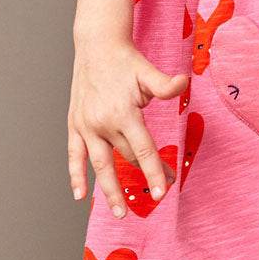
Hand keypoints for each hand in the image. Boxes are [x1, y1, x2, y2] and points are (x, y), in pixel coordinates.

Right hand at [67, 36, 188, 217]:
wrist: (97, 46)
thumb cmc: (126, 61)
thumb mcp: (147, 72)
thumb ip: (165, 85)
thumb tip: (184, 82)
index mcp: (123, 113)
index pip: (143, 150)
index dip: (155, 171)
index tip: (164, 191)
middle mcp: (103, 123)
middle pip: (127, 158)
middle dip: (146, 175)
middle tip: (163, 191)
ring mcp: (87, 126)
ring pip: (100, 165)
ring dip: (110, 191)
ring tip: (121, 213)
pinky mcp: (75, 125)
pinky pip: (74, 155)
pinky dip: (75, 175)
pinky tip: (79, 195)